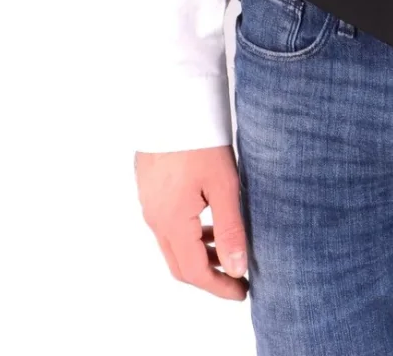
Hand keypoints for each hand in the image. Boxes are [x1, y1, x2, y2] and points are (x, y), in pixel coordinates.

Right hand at [135, 145, 248, 300]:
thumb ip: (230, 228)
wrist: (171, 100)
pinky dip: (190, 234)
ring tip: (229, 250)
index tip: (243, 292)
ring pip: (173, 244)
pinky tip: (210, 221)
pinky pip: (168, 224)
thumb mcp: (223, 184)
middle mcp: (155, 217)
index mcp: (171, 221)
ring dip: (199, 254)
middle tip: (237, 278)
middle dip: (209, 276)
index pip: (194, 272)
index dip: (219, 287)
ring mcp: (150, 202)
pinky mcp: (151, 187)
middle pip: (179, 263)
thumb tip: (236, 267)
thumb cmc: (200, 138)